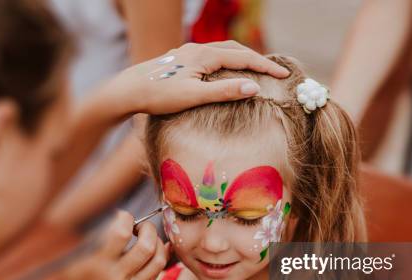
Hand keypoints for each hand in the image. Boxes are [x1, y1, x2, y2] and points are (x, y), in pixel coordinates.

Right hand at [53, 211, 167, 279]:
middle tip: (140, 225)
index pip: (120, 234)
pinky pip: (156, 273)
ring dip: (157, 241)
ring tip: (148, 236)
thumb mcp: (73, 265)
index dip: (126, 218)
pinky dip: (160, 256)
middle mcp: (117, 279)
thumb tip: (116, 220)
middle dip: (148, 228)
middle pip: (147, 246)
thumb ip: (94, 244)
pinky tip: (156, 248)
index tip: (123, 215)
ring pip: (158, 259)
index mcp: (97, 267)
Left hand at [101, 41, 290, 115]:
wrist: (127, 92)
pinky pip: (210, 57)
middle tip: (274, 71)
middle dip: (256, 59)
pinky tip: (223, 73)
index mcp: (203, 55)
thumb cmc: (158, 96)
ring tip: (254, 71)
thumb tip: (254, 87)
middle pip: (234, 49)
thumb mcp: (193, 97)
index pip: (243, 58)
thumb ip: (224, 91)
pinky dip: (225, 62)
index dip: (265, 66)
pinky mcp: (179, 62)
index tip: (284, 75)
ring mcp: (186, 54)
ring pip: (221, 51)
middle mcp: (196, 49)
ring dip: (241, 59)